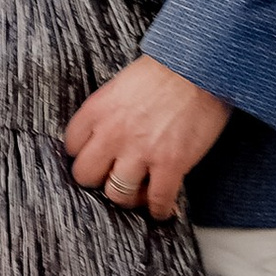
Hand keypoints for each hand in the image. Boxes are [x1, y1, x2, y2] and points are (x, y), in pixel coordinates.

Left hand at [64, 57, 230, 223]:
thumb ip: (110, 111)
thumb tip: (110, 133)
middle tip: (116, 176)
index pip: (72, 146)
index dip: (86, 154)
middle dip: (100, 178)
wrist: (202, 66)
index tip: (98, 157)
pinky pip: (157, 200)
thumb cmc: (168, 69)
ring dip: (129, 197)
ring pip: (117, 194)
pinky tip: (163, 208)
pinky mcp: (170, 164)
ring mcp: (141, 151)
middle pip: (86, 176)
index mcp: (98, 109)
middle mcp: (113, 133)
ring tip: (141, 193)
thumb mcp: (124, 84)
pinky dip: (160, 209)